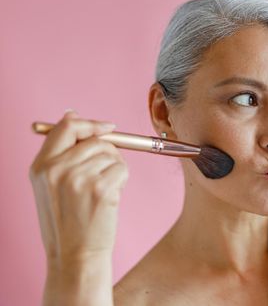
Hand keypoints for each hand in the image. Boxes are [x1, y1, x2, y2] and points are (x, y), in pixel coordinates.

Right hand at [29, 110, 127, 266]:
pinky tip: (110, 198)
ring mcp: (78, 178)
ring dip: (115, 168)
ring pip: (111, 154)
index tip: (108, 127)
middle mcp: (56, 169)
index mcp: (40, 166)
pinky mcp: (100, 189)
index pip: (66, 126)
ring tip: (103, 190)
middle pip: (95, 139)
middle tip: (106, 173)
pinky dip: (122, 181)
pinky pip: (122, 169)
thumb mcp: (51, 185)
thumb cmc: (68, 221)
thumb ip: (61, 151)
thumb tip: (72, 114)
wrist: (75, 256)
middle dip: (109, 151)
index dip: (90, 123)